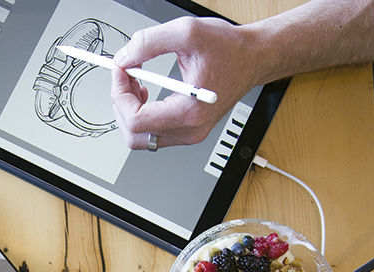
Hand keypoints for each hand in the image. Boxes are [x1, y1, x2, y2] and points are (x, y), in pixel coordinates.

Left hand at [111, 17, 258, 148]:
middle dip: (122, 102)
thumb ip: (149, 43)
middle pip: (133, 134)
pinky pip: (151, 134)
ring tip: (137, 84)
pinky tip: (148, 95)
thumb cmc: (229, 49)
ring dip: (130, 111)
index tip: (120, 71)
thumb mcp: (187, 32)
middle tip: (126, 75)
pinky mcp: (186, 133)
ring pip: (139, 138)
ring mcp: (188, 135)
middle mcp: (189, 131)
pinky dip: (141, 115)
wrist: (253, 58)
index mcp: (190, 112)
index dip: (120, 94)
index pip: (136, 119)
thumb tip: (123, 58)